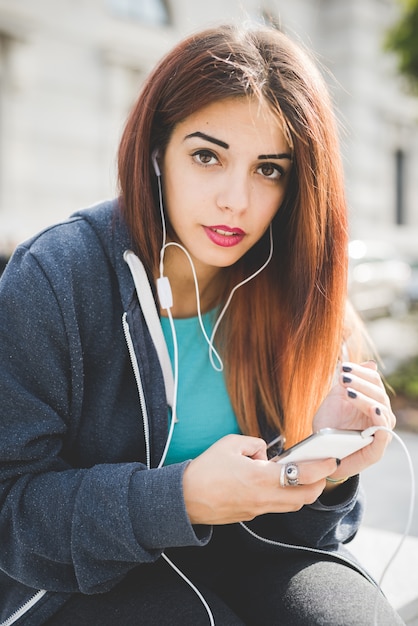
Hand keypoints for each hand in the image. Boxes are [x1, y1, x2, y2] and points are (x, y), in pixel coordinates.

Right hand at [182, 434, 337, 524]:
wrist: (185, 499)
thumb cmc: (206, 469)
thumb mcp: (230, 444)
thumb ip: (255, 444)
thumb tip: (266, 454)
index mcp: (261, 478)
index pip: (303, 475)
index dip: (321, 467)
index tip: (332, 459)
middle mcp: (264, 498)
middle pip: (305, 497)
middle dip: (318, 483)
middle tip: (320, 469)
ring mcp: (259, 509)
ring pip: (293, 504)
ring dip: (302, 490)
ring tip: (298, 473)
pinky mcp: (251, 514)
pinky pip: (276, 506)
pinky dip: (284, 494)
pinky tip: (275, 481)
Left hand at [313, 360, 395, 481]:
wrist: (320, 454)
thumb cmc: (330, 427)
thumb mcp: (336, 400)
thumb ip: (349, 382)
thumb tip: (371, 363)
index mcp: (371, 401)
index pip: (374, 381)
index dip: (361, 372)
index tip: (343, 367)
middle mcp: (379, 416)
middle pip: (379, 393)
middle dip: (360, 383)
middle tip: (343, 378)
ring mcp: (379, 433)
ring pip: (382, 410)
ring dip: (366, 397)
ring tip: (349, 391)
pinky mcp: (376, 451)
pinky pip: (384, 434)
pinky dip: (380, 420)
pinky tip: (373, 409)